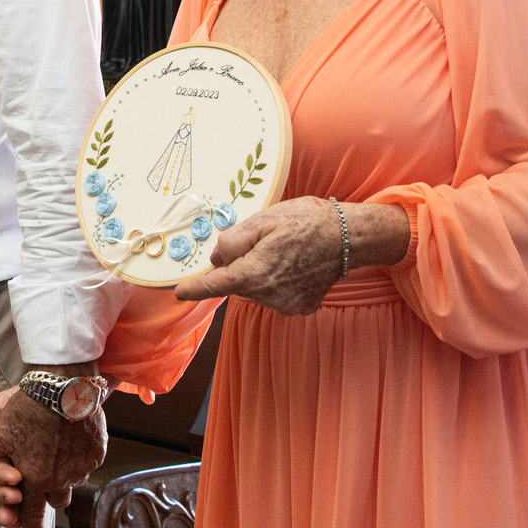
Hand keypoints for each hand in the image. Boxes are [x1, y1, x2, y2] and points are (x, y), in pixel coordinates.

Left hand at [0, 373, 105, 527]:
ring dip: (63, 481)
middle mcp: (60, 479)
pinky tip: (71, 447)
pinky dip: (78, 463)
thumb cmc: (28, 406)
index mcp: (35, 478)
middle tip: (43, 497)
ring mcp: (81, 468)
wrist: (65, 385)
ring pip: (72, 484)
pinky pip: (86, 467)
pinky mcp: (96, 454)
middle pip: (54, 502)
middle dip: (46, 501)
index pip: (31, 513)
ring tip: (56, 467)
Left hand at [176, 197, 407, 313]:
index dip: (193, 289)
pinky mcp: (302, 307)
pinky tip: (294, 264)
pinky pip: (277, 295)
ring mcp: (286, 304)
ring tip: (283, 250)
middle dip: (239, 265)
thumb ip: (233, 240)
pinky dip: (279, 282)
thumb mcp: (263, 220)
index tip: (178, 292)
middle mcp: (268, 296)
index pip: (214, 286)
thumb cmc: (306, 221)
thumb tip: (216, 257)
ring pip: (257, 289)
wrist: (349, 236)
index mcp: (254, 274)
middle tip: (262, 241)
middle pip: (238, 283)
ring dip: (260, 273)